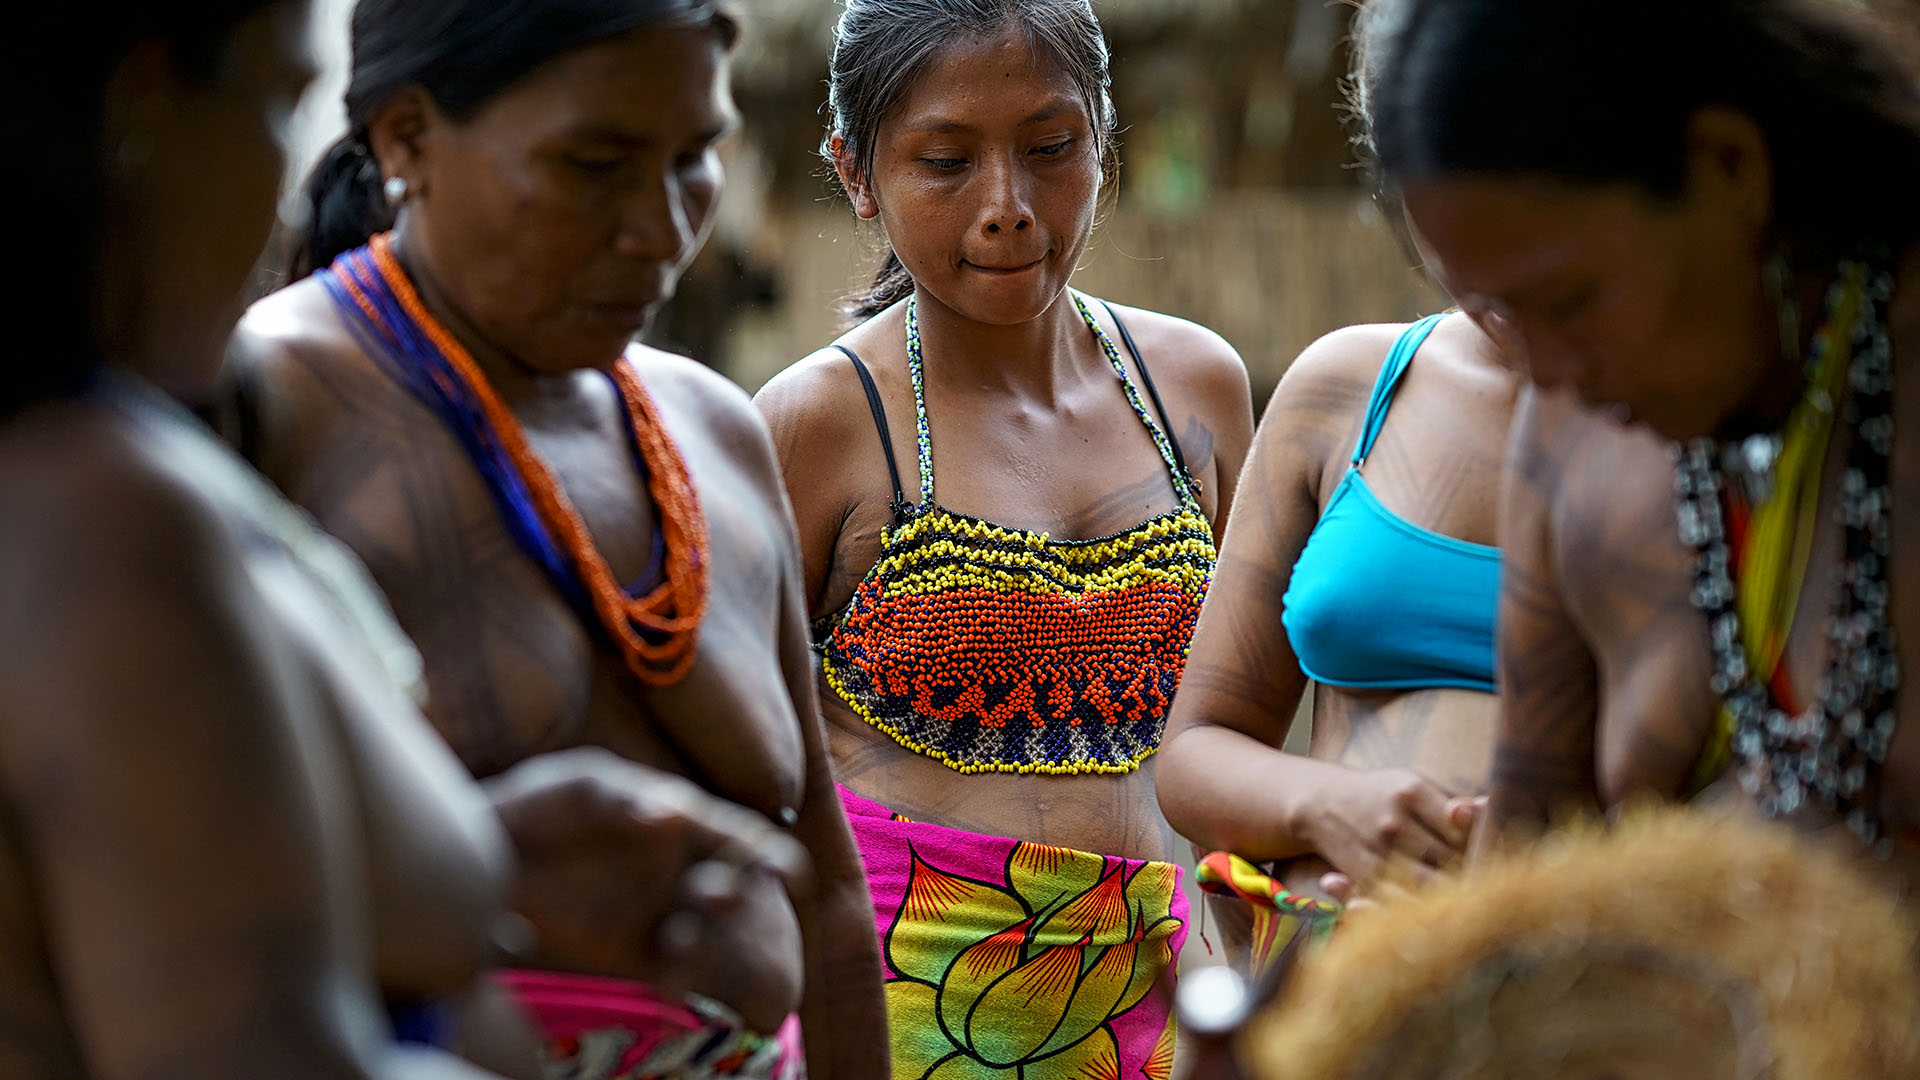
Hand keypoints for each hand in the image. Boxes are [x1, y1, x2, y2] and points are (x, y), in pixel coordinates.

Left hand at [484, 748, 808, 1030]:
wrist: (487, 858)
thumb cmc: (538, 808)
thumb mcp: (579, 786)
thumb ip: (624, 798)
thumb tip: (675, 815)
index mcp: (680, 823)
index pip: (735, 834)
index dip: (766, 850)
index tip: (783, 868)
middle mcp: (679, 870)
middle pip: (734, 884)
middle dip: (742, 893)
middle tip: (717, 892)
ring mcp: (660, 913)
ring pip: (709, 930)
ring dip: (709, 935)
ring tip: (682, 932)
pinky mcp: (635, 955)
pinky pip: (674, 970)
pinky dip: (681, 976)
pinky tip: (667, 979)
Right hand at [1297, 768, 1480, 890]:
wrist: (1319, 801)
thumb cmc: (1380, 795)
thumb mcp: (1412, 786)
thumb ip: (1449, 803)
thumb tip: (1488, 807)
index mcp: (1411, 791)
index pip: (1462, 827)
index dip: (1482, 846)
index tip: (1491, 854)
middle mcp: (1393, 820)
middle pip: (1450, 859)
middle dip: (1471, 874)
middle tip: (1488, 886)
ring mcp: (1376, 850)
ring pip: (1429, 884)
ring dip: (1451, 895)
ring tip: (1467, 902)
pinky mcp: (1362, 874)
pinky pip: (1397, 899)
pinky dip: (1418, 908)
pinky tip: (1433, 911)